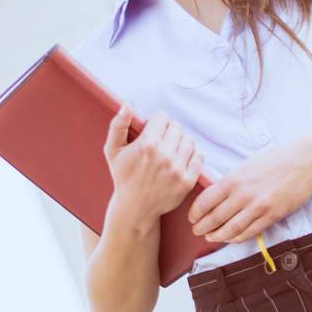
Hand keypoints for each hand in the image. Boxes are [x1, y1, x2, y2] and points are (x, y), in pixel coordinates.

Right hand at [104, 105, 202, 220]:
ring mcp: (177, 169)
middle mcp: (164, 156)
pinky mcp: (188, 181)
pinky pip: (199, 156)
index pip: (162, 118)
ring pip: (189, 140)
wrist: (135, 206)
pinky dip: (193, 154)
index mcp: (147, 145)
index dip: (156, 123)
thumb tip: (127, 104)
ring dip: (181, 142)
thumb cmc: (123, 175)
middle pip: (177, 127)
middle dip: (168, 131)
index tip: (152, 132)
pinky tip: (181, 159)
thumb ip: (118, 125)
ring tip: (171, 149)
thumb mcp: (113, 150)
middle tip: (161, 141)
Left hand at [189, 140, 311, 243]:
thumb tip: (215, 195)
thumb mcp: (247, 165)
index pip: (205, 202)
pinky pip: (250, 232)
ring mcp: (258, 206)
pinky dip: (237, 238)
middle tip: (197, 231)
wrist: (305, 161)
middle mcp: (243, 194)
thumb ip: (231, 181)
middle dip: (202, 228)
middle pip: (214, 218)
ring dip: (218, 236)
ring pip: (230, 229)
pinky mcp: (273, 215)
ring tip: (211, 237)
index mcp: (234, 179)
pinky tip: (232, 238)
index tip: (192, 218)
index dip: (195, 213)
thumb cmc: (276, 160)